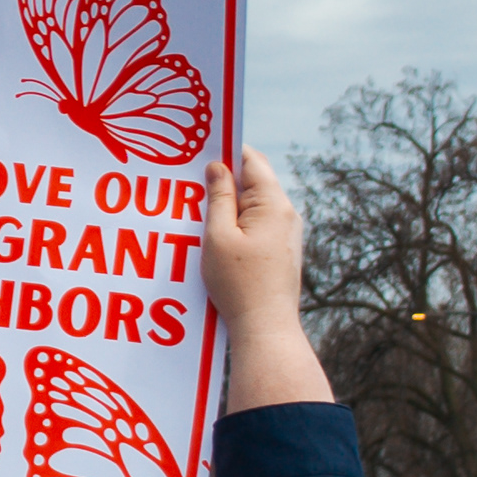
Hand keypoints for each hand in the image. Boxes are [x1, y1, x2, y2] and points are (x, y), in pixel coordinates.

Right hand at [206, 147, 329, 410]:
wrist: (266, 329)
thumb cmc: (239, 285)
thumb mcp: (218, 236)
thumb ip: (218, 197)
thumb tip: (217, 167)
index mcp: (273, 204)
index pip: (251, 160)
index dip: (226, 150)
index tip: (199, 148)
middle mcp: (286, 215)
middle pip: (253, 181)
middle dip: (223, 178)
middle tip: (190, 180)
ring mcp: (286, 234)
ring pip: (253, 205)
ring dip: (227, 204)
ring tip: (196, 211)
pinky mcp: (281, 251)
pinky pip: (256, 225)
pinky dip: (236, 223)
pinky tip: (213, 236)